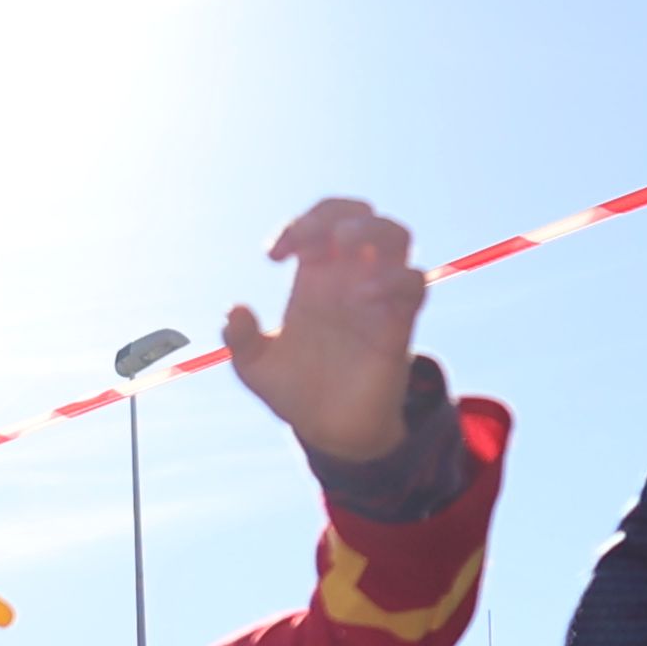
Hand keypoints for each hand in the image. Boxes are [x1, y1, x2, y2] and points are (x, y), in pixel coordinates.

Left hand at [224, 196, 426, 468]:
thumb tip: (233, 310)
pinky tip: (364, 295)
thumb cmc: (294, 391)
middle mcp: (349, 279)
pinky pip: (413, 283)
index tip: (273, 255)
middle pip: (360, 216)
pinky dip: (393, 278)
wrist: (329, 432)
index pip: (317, 226)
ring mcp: (377, 297)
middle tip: (309, 241)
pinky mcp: (399, 324)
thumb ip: (241, 339)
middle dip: (336, 213)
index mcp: (315, 278)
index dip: (297, 225)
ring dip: (371, 229)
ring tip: (343, 244)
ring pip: (395, 236)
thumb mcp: (255, 367)